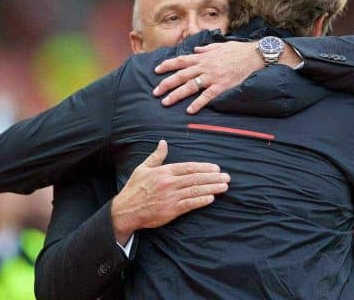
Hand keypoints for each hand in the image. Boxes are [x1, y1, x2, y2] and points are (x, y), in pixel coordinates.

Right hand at [111, 140, 229, 243]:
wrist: (126, 210)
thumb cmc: (134, 189)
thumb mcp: (143, 168)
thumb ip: (156, 156)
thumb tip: (163, 142)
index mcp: (164, 172)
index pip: (188, 167)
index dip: (204, 167)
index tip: (216, 168)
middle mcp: (169, 183)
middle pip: (195, 178)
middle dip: (213, 177)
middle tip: (227, 177)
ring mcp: (170, 197)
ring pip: (195, 190)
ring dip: (212, 188)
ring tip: (224, 186)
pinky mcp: (171, 210)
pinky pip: (189, 204)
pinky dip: (201, 201)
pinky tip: (211, 198)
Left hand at [153, 41, 262, 113]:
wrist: (254, 55)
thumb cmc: (238, 50)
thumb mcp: (220, 46)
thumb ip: (206, 48)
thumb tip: (196, 49)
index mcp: (203, 57)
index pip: (181, 60)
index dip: (167, 65)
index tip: (156, 70)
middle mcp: (205, 66)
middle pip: (181, 75)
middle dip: (166, 83)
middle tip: (155, 92)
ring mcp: (212, 77)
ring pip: (190, 86)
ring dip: (176, 94)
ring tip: (166, 102)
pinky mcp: (222, 86)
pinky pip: (207, 96)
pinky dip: (198, 103)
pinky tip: (189, 110)